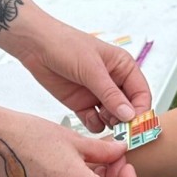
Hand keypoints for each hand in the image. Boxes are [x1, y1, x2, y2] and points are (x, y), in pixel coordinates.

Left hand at [10, 18, 151, 129]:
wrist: (35, 45)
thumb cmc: (65, 45)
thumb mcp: (91, 68)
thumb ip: (110, 93)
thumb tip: (129, 115)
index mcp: (123, 67)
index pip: (141, 93)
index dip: (141, 110)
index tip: (136, 125)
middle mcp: (113, 82)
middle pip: (129, 109)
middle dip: (126, 121)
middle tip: (120, 131)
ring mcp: (97, 94)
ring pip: (113, 118)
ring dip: (110, 123)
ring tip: (102, 119)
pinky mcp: (82, 103)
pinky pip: (95, 121)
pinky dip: (94, 124)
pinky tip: (88, 117)